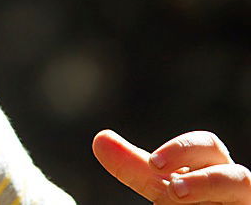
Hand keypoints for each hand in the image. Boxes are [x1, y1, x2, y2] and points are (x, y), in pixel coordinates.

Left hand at [93, 129, 250, 202]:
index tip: (154, 163)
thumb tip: (99, 139)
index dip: (182, 150)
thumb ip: (133, 166)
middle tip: (173, 189)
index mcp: (212, 165)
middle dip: (202, 176)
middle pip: (232, 169)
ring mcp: (243, 203)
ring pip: (241, 189)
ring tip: (178, 198)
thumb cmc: (188, 201)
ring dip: (208, 190)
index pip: (206, 145)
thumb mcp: (159, 185)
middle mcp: (233, 184)